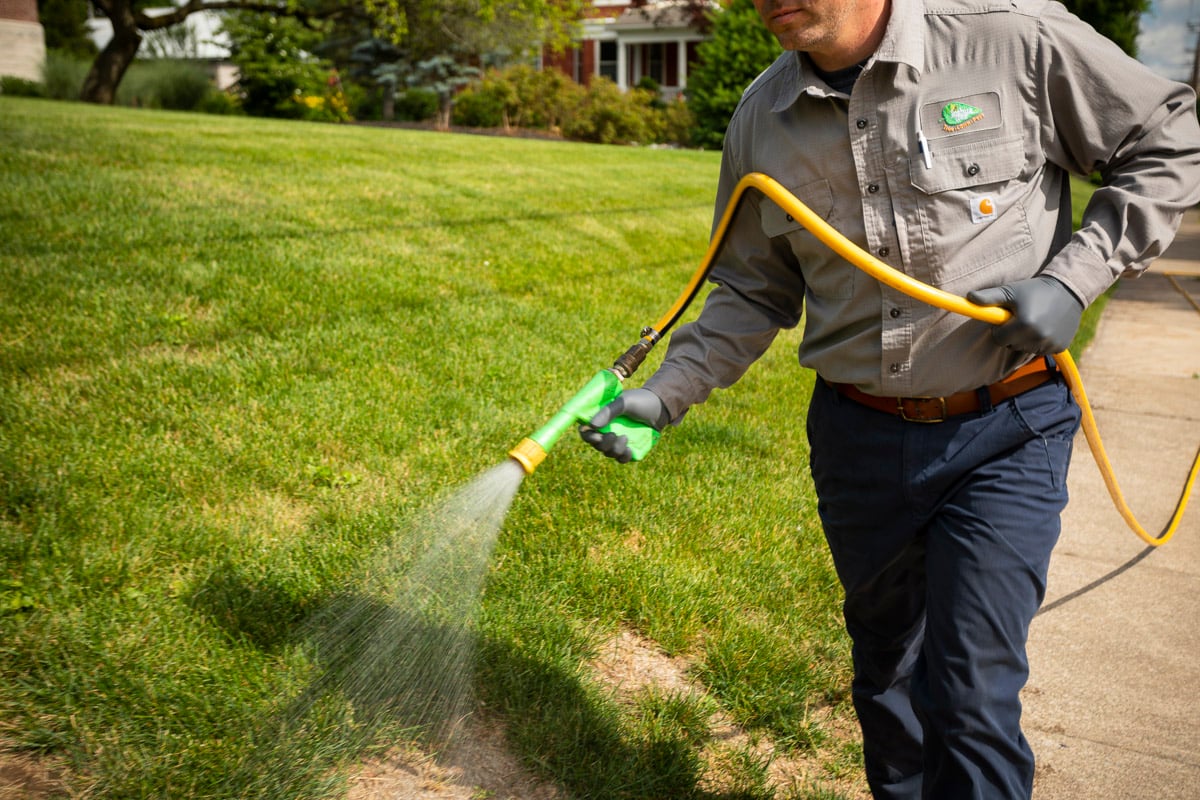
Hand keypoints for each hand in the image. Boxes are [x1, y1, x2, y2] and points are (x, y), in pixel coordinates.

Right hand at [579, 388, 668, 462]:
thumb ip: (608, 411)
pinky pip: (621, 459)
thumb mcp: (624, 402)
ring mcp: (617, 441)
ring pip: (608, 453)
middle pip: (595, 444)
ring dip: (614, 449)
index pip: (585, 430)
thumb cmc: (640, 400)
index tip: (595, 435)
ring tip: (625, 437)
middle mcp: (606, 431)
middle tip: (613, 435)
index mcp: (601, 418)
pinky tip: (629, 449)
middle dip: (602, 443)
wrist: (661, 407)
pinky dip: (623, 456)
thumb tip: (592, 425)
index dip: (586, 435)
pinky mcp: (629, 449)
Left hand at [967, 275, 1083, 354]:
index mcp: (1024, 324)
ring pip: (1026, 350)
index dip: (1000, 329)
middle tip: (1022, 318)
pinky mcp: (1060, 347)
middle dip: (1012, 334)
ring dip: (1026, 339)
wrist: (1069, 290)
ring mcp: (1051, 344)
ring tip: (1034, 321)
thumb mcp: (1011, 291)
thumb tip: (969, 297)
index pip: (999, 339)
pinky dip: (1040, 342)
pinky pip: (1041, 351)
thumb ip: (989, 297)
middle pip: (1011, 346)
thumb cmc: (1034, 290)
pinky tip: (1046, 327)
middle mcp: (1039, 337)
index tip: (1007, 318)